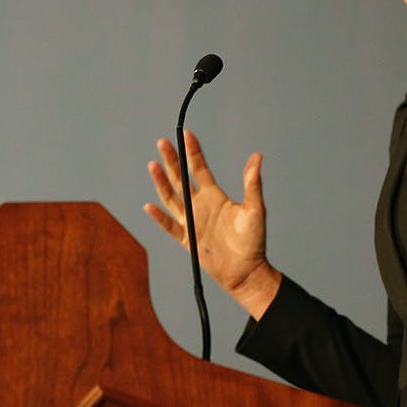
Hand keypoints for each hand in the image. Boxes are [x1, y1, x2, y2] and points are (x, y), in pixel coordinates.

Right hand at [144, 130, 279, 318]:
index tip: (186, 134)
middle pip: (181, 179)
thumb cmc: (253, 240)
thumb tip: (257, 157)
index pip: (199, 168)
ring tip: (153, 165)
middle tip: (163, 142)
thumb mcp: (255, 209)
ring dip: (162, 182)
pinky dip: (159, 217)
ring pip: (171, 198)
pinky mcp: (187, 240)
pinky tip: (150, 206)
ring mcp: (192, 222)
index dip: (192, 152)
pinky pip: (170, 226)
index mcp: (215, 196)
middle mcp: (200, 205)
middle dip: (172, 160)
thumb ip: (252, 183)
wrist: (246, 271)